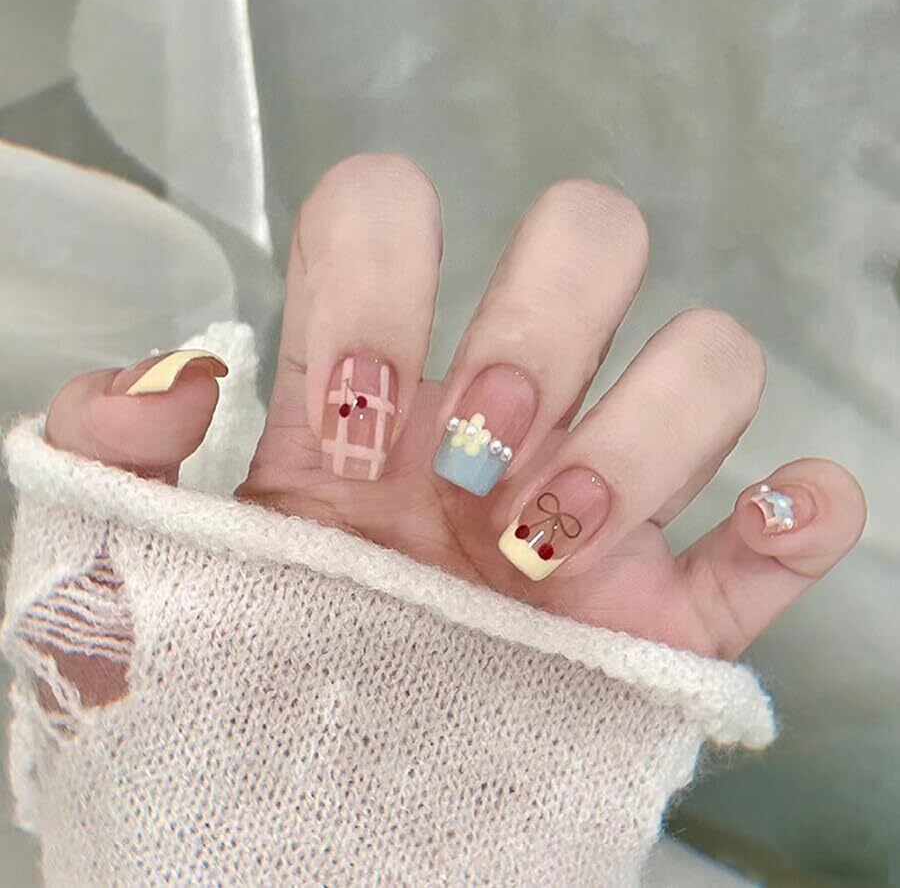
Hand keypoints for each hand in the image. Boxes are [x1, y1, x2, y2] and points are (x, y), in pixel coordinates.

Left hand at [45, 154, 864, 661]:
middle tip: (472, 465)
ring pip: (706, 359)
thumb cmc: (228, 683)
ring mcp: (605, 508)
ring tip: (550, 546)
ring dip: (646, 433)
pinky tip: (771, 520)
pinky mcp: (674, 615)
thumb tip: (182, 374)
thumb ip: (112, 450)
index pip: (387, 213)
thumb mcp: (132, 566)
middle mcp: (504, 419)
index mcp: (373, 388)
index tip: (343, 419)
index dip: (372, 278)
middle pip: (590, 240)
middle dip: (537, 330)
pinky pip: (782, 529)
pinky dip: (801, 509)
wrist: (312, 825)